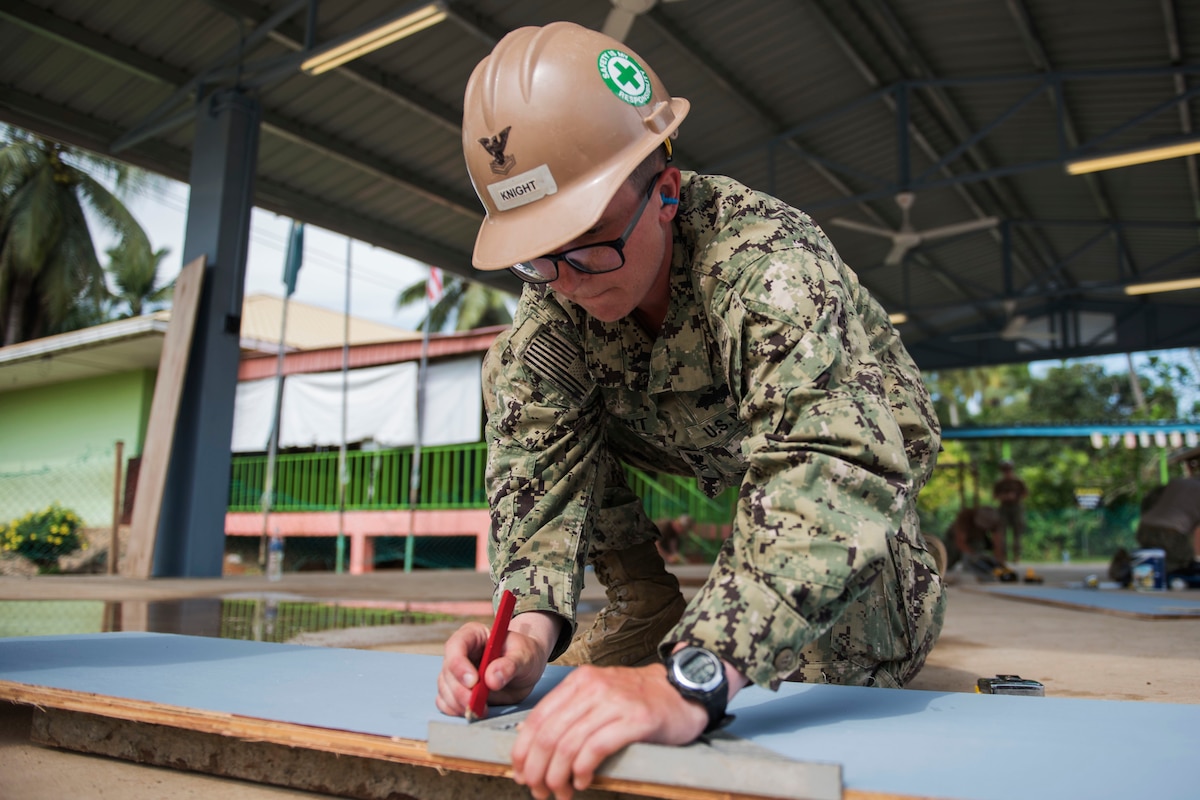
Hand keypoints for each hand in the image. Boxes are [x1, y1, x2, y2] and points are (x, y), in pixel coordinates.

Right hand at [435, 619, 550, 717]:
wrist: (527, 669)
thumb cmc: (525, 654)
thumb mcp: (525, 655)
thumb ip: (510, 665)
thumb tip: (492, 679)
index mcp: (474, 635)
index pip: (456, 646)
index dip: (459, 665)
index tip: (473, 682)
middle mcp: (461, 652)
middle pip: (448, 671)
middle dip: (459, 691)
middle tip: (475, 703)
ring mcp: (457, 672)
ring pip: (444, 688)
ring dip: (458, 703)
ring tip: (479, 710)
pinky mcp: (458, 690)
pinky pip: (446, 701)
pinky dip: (455, 709)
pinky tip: (472, 711)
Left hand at [510, 663, 708, 799]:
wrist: (682, 692)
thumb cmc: (637, 701)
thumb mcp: (598, 696)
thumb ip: (569, 713)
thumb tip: (532, 745)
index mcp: (579, 682)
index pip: (537, 718)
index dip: (523, 751)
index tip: (521, 774)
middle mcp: (593, 688)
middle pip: (549, 735)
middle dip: (538, 770)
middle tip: (539, 791)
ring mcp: (614, 702)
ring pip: (568, 745)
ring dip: (558, 776)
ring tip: (560, 792)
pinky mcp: (635, 719)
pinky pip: (596, 749)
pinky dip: (582, 770)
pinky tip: (582, 782)